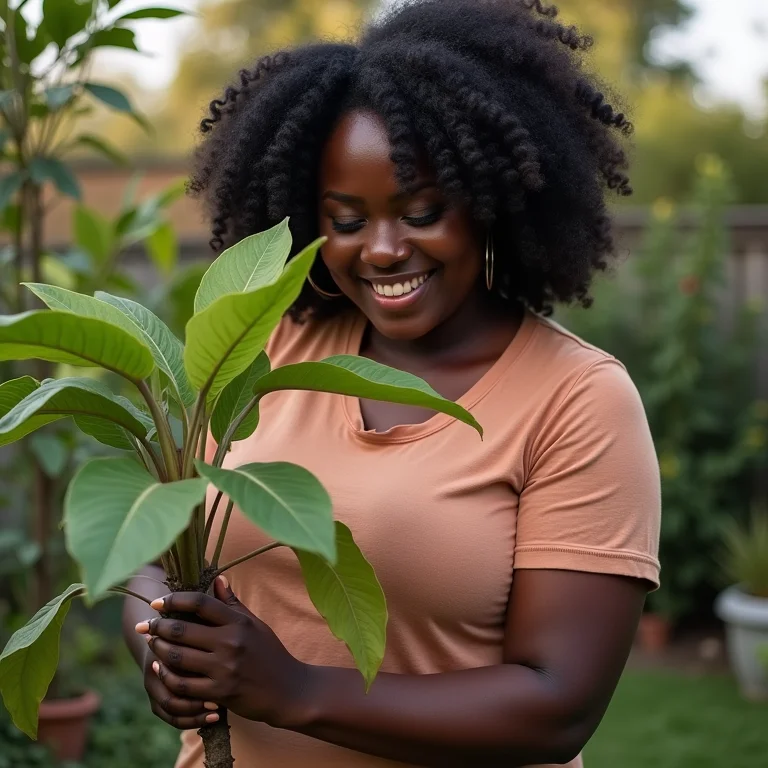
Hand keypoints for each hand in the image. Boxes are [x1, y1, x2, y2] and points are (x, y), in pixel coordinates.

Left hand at [135, 576, 308, 727]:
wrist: (288, 690)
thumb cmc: (270, 653)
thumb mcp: (255, 624)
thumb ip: (233, 603)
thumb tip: (218, 578)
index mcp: (239, 622)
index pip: (200, 603)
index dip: (175, 600)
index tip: (158, 602)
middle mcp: (230, 642)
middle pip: (183, 629)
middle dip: (158, 626)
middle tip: (146, 625)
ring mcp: (224, 668)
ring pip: (177, 657)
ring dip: (159, 649)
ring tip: (152, 644)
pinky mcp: (219, 692)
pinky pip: (183, 684)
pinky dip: (167, 676)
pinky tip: (161, 669)